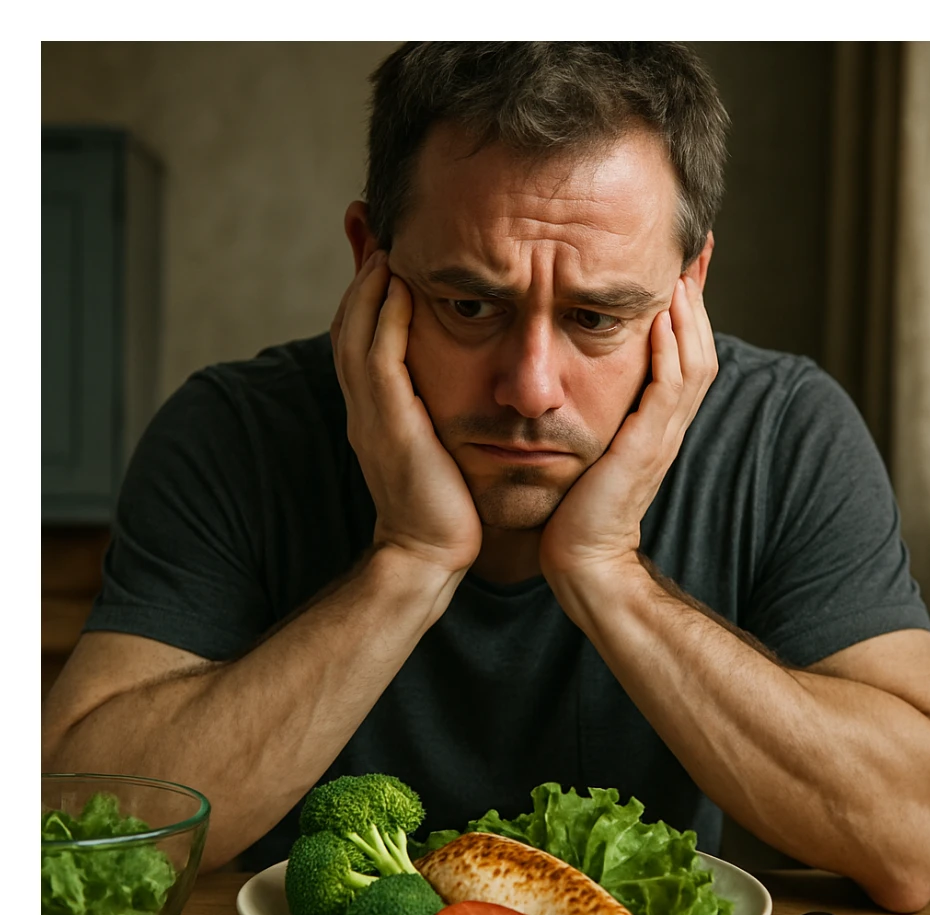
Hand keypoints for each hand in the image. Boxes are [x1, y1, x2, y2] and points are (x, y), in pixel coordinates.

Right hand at [331, 251, 482, 574]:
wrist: (429, 554)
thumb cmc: (444, 505)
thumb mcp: (435, 447)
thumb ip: (433, 410)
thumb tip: (457, 384)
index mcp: (374, 409)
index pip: (362, 334)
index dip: (368, 290)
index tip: (384, 248)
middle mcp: (364, 406)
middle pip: (350, 321)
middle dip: (360, 271)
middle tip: (370, 224)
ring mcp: (370, 415)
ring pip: (357, 331)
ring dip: (369, 283)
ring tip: (385, 241)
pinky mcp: (389, 425)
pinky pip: (380, 359)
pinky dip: (387, 318)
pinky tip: (402, 285)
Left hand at [539, 274, 717, 580]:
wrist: (582, 560)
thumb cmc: (578, 508)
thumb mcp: (592, 448)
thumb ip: (596, 413)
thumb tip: (572, 379)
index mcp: (655, 421)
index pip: (682, 352)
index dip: (686, 308)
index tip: (680, 261)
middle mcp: (667, 424)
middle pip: (698, 346)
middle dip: (697, 294)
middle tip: (696, 245)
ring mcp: (661, 436)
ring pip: (692, 360)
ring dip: (689, 311)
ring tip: (683, 265)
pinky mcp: (646, 448)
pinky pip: (669, 388)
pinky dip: (670, 349)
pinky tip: (662, 314)